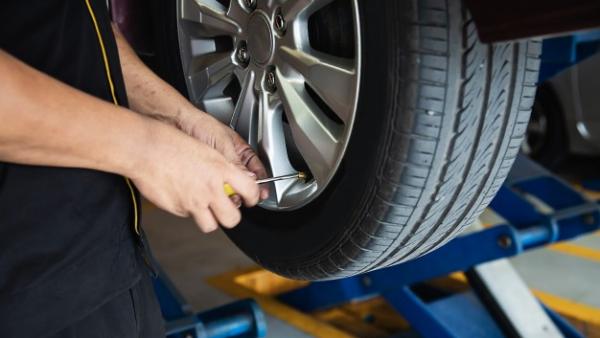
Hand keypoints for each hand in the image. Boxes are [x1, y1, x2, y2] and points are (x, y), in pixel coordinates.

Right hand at [131, 120, 260, 231]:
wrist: (144, 148)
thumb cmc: (171, 143)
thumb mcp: (206, 149)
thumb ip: (223, 167)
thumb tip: (235, 178)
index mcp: (221, 170)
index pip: (250, 190)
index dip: (253, 198)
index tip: (251, 199)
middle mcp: (210, 189)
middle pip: (232, 219)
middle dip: (232, 217)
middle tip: (227, 210)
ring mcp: (193, 202)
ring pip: (210, 225)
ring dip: (210, 219)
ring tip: (204, 207)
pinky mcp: (177, 209)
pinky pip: (188, 216)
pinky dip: (188, 210)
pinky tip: (182, 195)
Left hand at [177, 109, 269, 199]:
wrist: (177, 123)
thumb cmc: (201, 125)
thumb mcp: (223, 144)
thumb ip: (235, 163)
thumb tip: (248, 179)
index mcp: (241, 151)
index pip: (257, 170)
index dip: (260, 182)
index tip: (261, 193)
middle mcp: (231, 161)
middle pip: (243, 182)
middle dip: (243, 191)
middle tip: (240, 196)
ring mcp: (217, 169)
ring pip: (229, 186)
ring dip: (229, 193)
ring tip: (226, 195)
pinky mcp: (204, 175)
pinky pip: (214, 187)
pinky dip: (215, 191)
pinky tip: (214, 192)